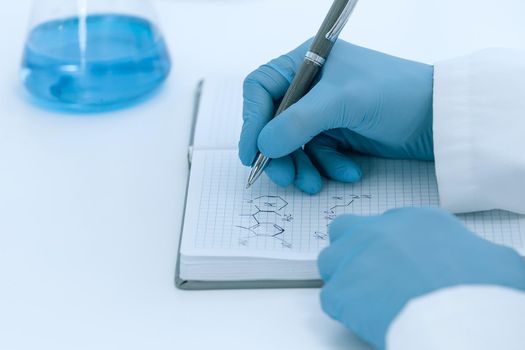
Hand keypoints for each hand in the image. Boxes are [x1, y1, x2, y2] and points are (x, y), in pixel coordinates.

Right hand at [239, 40, 433, 193]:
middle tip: (283, 177)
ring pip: (293, 144)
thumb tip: (262, 145)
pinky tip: (348, 170)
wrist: (437, 118)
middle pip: (273, 122)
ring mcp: (323, 112)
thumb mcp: (343, 102)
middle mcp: (310, 86)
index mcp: (306, 63)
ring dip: (301, 166)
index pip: (261, 89)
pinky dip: (327, 167)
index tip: (251, 153)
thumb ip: (298, 122)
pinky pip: (317, 155)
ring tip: (312, 183)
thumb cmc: (394, 93)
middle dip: (278, 153)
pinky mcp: (337, 134)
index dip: (251, 120)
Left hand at [318, 208, 524, 348]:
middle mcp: (380, 232)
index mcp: (417, 221)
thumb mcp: (496, 262)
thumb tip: (491, 263)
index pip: (389, 225)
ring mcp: (355, 257)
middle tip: (370, 275)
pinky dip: (343, 310)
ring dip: (342, 278)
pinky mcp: (341, 289)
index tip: (397, 264)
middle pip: (348, 229)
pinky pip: (330, 297)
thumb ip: (482, 256)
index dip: (389, 247)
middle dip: (352, 249)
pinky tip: (366, 320)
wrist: (461, 316)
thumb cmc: (482, 291)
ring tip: (366, 301)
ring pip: (330, 260)